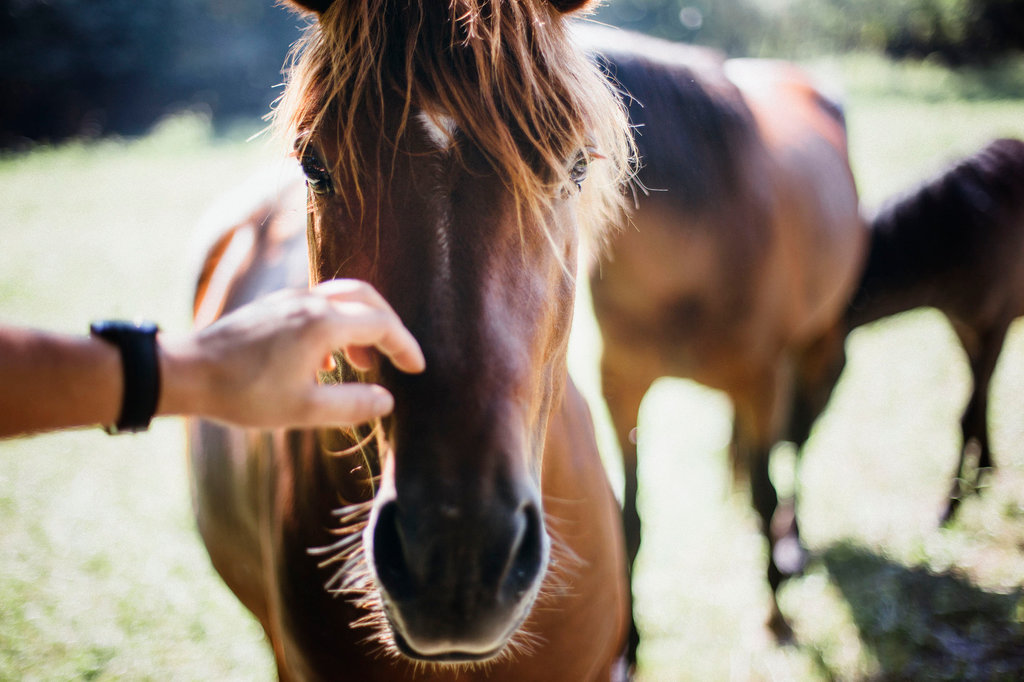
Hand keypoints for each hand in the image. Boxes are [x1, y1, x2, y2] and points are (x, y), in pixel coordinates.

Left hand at [159, 280, 424, 428]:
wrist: (186, 373)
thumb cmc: (243, 394)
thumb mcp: (303, 410)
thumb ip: (352, 405)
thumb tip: (387, 400)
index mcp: (322, 324)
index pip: (380, 325)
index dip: (404, 346)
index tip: (416, 369)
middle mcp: (308, 303)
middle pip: (365, 297)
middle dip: (388, 325)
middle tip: (397, 355)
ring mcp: (288, 301)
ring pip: (340, 298)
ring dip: (361, 325)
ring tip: (362, 364)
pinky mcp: (272, 308)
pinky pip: (318, 305)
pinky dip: (336, 325)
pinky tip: (325, 361)